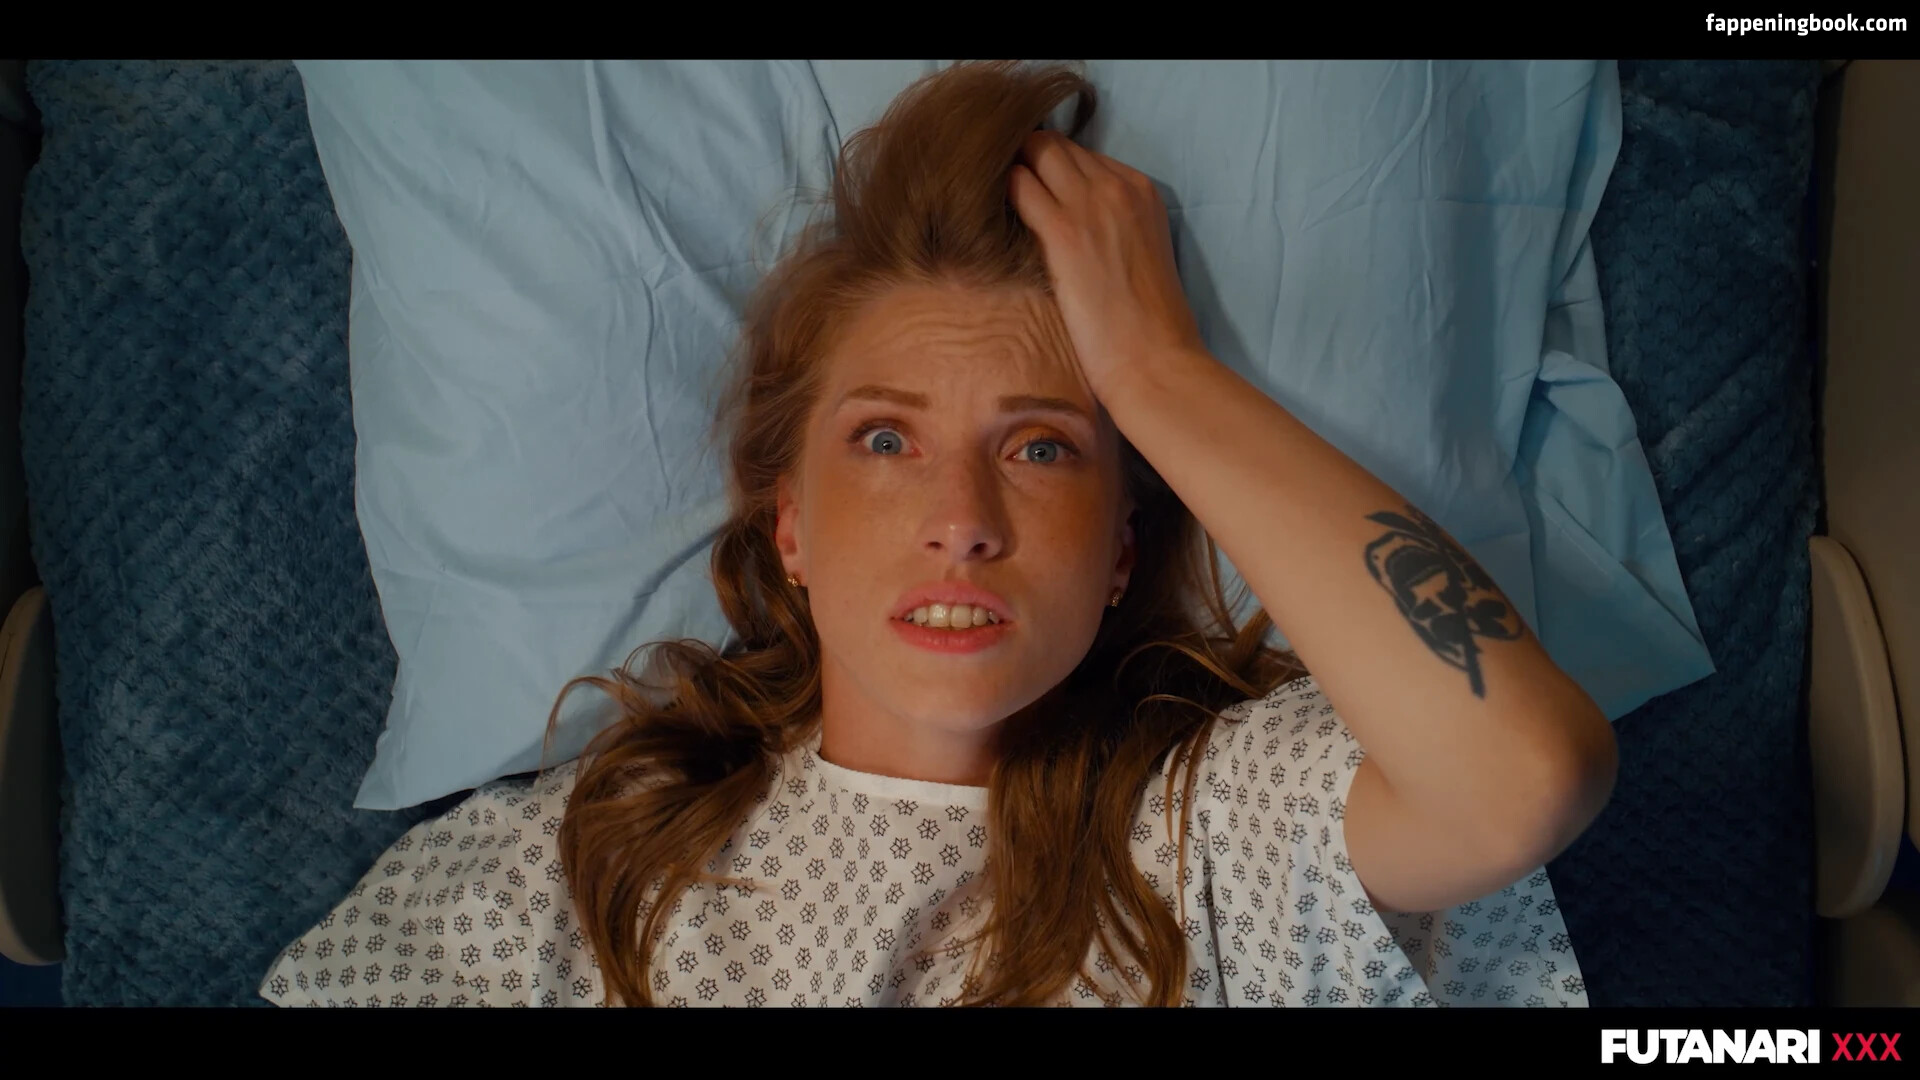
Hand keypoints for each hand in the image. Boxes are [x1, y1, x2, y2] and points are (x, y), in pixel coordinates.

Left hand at [1008, 130, 1209, 397]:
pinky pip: (1019, 186)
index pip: (1082, 156)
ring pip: (1036, 153)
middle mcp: (1118, 186)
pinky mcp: (1063, 232)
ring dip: (1010, 169)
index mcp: (1141, 191)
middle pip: (1057, 146)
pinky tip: (983, 216)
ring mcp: (1091, 204)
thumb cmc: (1145, 325)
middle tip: (999, 190)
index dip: (1052, 171)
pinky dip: (1001, 192)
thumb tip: (1062, 221)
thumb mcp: (1136, 255)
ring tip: (985, 201)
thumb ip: (1108, 226)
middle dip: (1027, 159)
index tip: (1033, 193)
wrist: (1154, 361)